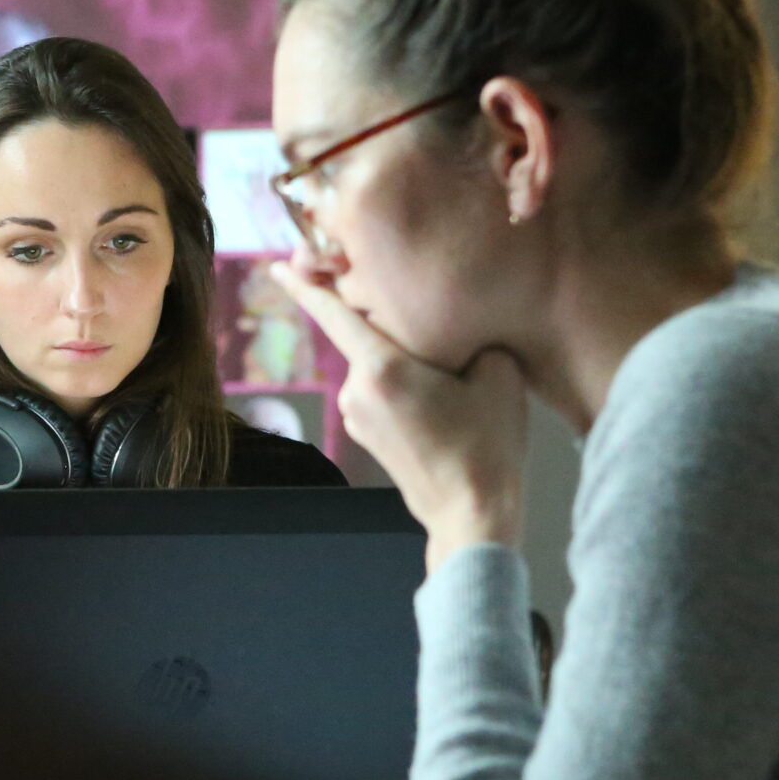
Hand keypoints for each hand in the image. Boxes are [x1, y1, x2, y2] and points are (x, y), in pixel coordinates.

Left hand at [271, 262, 526, 569]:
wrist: (471, 514)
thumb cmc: (486, 445)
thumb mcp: (497, 376)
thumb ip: (469, 334)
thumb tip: (458, 321)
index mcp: (382, 368)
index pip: (334, 314)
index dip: (306, 284)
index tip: (281, 265)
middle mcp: (356, 390)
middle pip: (365, 336)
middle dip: (392, 328)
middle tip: (438, 339)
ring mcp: (355, 415)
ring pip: (373, 365)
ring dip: (401, 361)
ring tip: (451, 382)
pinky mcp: (363, 434)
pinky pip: (377, 391)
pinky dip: (399, 386)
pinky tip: (438, 403)